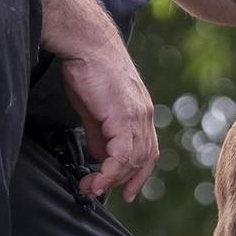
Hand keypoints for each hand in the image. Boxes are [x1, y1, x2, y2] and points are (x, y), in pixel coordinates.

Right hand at [58, 37, 159, 201]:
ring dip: (113, 179)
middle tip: (97, 190)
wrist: (88, 44)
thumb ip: (100, 134)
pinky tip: (96, 179)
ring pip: (134, 160)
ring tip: (91, 187)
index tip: (126, 191)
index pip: (148, 151)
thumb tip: (101, 156)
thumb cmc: (88, 69)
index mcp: (141, 112)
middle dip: (123, 181)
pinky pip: (122, 154)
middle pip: (143, 160)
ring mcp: (137, 116)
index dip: (139, 174)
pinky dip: (110, 172)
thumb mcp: (94, 108)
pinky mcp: (124, 116)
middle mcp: (145, 116)